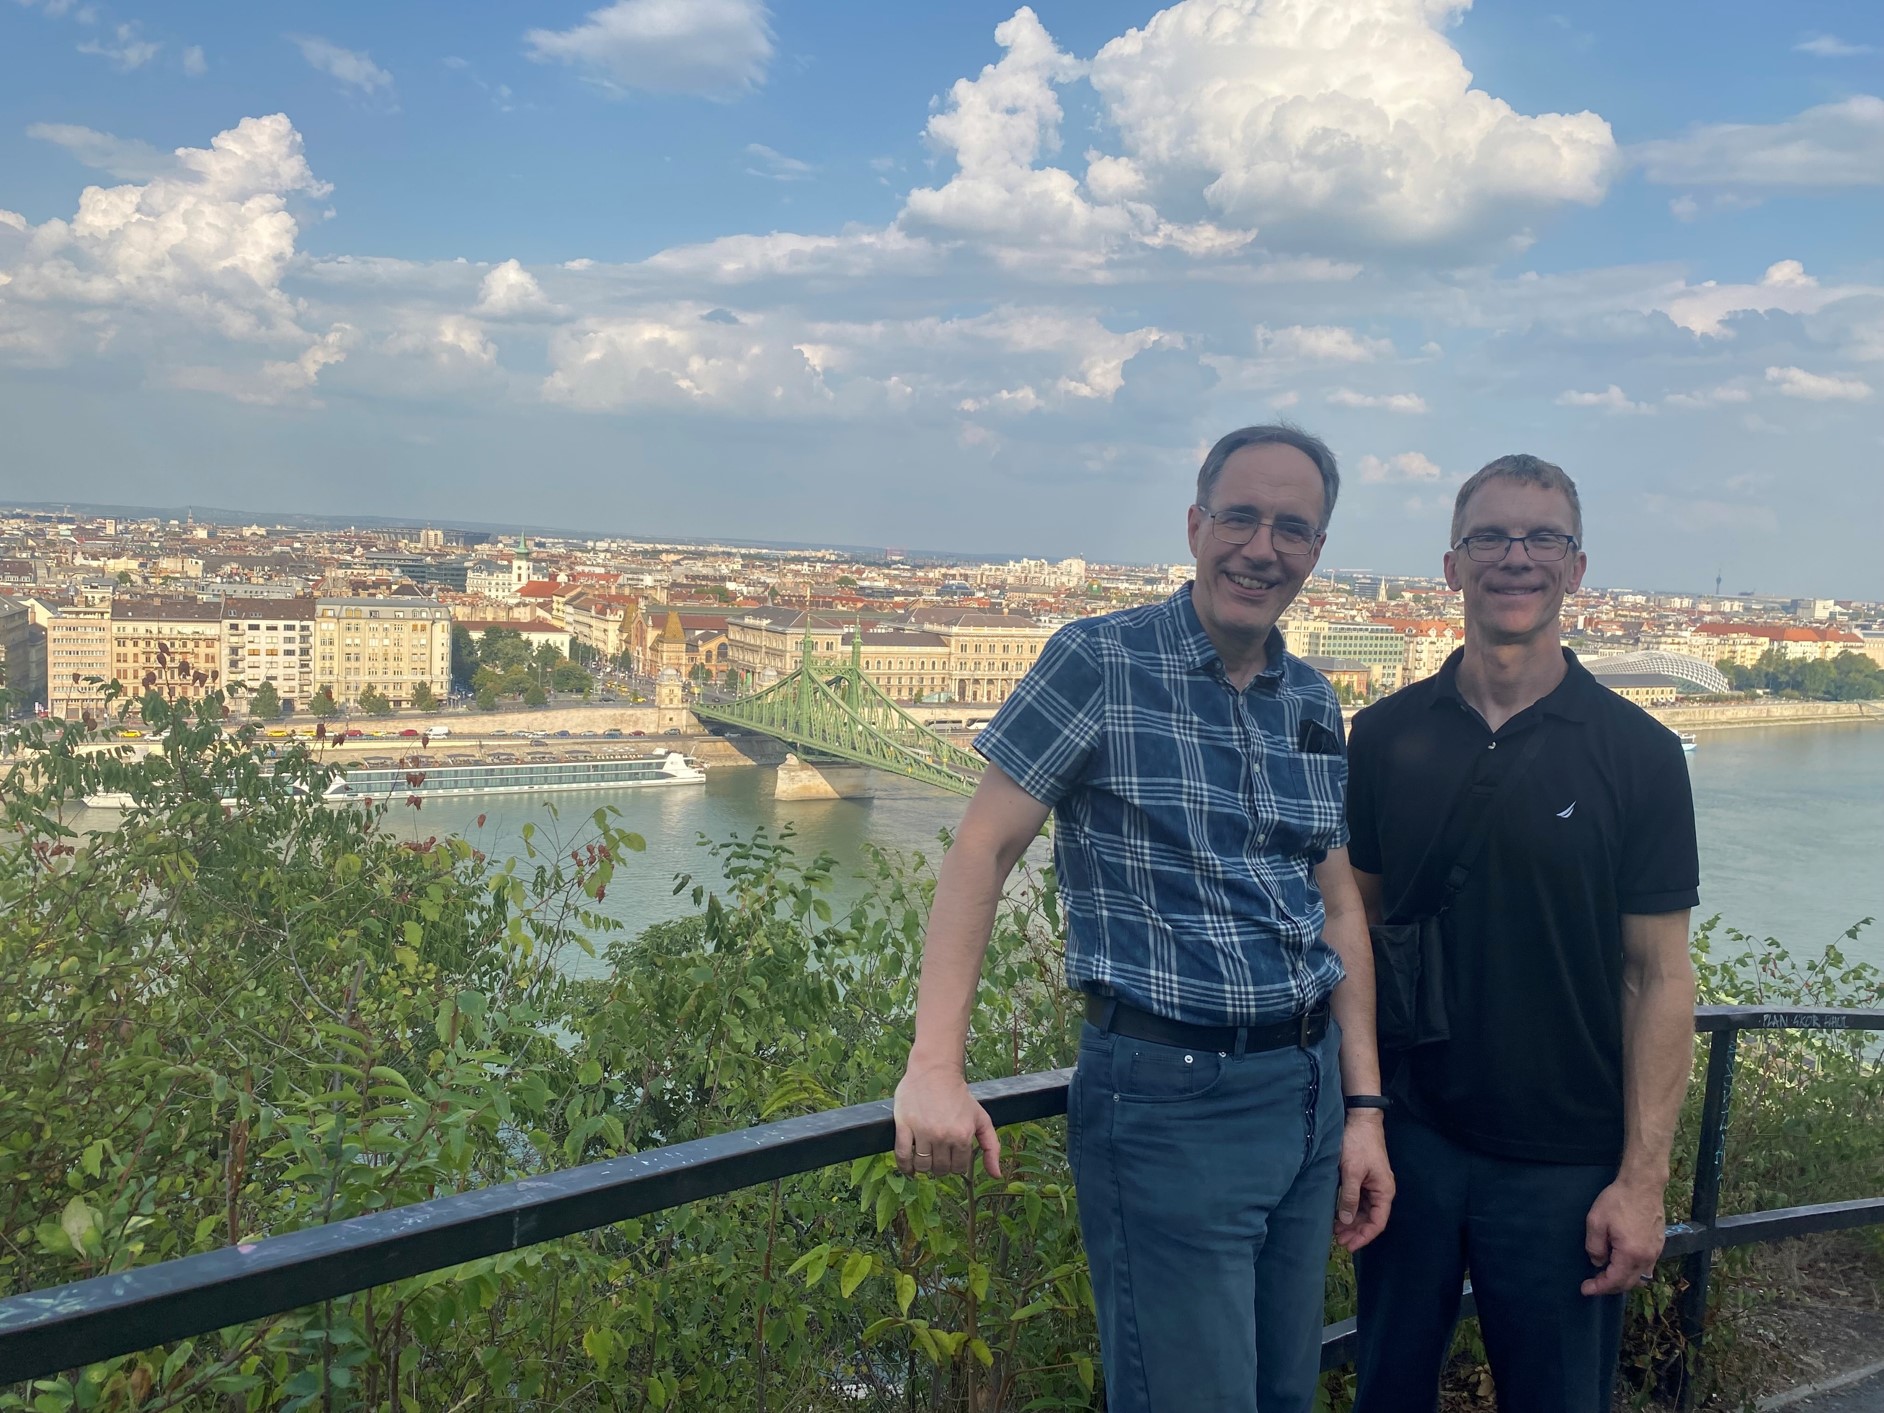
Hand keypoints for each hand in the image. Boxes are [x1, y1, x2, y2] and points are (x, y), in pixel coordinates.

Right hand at [893, 1061, 1001, 1178]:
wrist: (935, 1071)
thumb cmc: (959, 1096)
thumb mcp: (981, 1119)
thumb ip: (992, 1147)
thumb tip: (997, 1175)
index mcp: (963, 1136)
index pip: (959, 1168)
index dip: (956, 1164)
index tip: (952, 1155)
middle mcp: (943, 1136)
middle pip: (940, 1169)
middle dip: (941, 1166)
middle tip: (938, 1154)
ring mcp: (922, 1132)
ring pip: (922, 1166)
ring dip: (924, 1166)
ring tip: (925, 1156)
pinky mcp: (904, 1126)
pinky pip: (902, 1156)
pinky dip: (905, 1167)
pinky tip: (908, 1168)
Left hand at [1334, 1110, 1393, 1252]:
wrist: (1359, 1118)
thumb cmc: (1358, 1143)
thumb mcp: (1351, 1171)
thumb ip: (1349, 1197)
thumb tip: (1345, 1221)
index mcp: (1384, 1191)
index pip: (1377, 1222)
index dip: (1364, 1236)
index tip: (1349, 1246)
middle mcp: (1381, 1190)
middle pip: (1370, 1218)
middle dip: (1355, 1231)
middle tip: (1337, 1241)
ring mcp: (1372, 1184)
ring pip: (1363, 1211)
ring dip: (1350, 1222)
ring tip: (1335, 1232)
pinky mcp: (1362, 1178)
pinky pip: (1358, 1200)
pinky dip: (1348, 1209)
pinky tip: (1336, 1216)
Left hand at [1581, 1177, 1665, 1295]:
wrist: (1643, 1185)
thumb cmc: (1618, 1201)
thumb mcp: (1596, 1222)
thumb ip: (1594, 1247)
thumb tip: (1598, 1262)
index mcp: (1631, 1254)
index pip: (1614, 1281)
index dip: (1599, 1288)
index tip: (1585, 1289)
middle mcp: (1647, 1258)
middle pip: (1628, 1283)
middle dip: (1609, 1287)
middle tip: (1593, 1284)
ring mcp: (1656, 1252)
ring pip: (1639, 1277)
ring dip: (1622, 1281)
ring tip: (1606, 1275)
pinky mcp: (1659, 1245)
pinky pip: (1646, 1267)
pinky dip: (1633, 1272)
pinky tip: (1622, 1265)